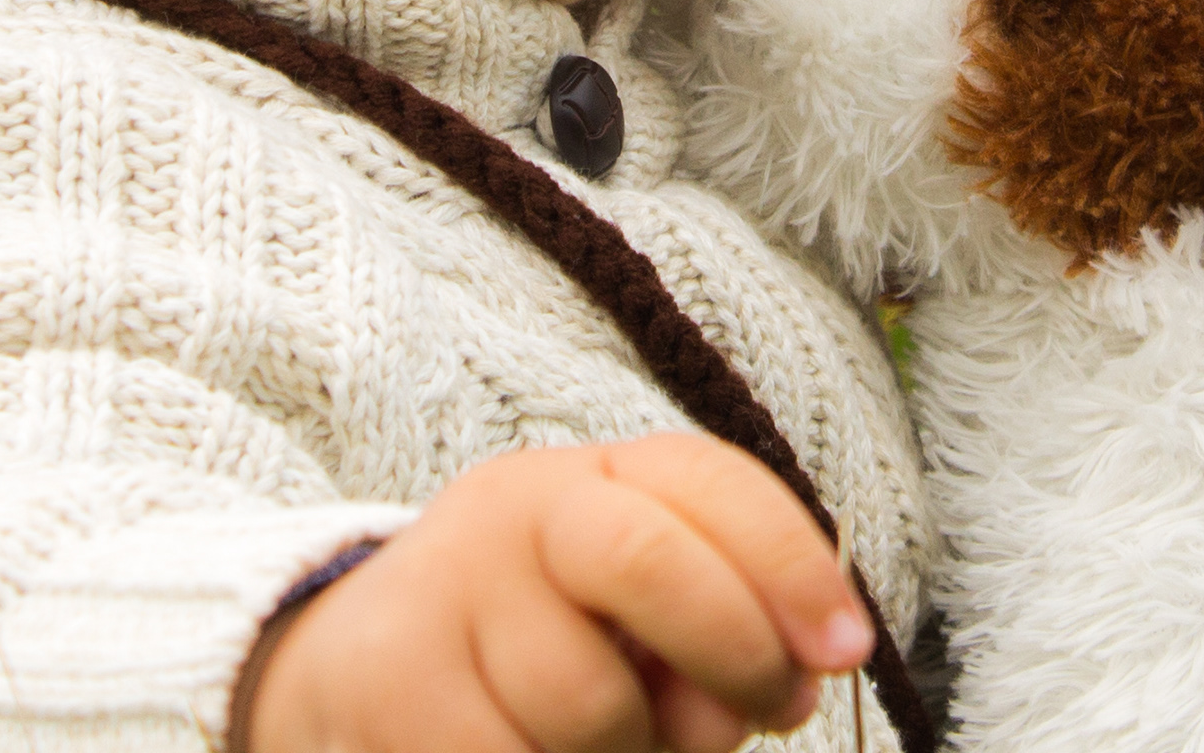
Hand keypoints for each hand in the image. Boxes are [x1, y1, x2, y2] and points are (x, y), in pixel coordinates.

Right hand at [240, 435, 873, 752]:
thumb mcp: (637, 624)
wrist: (359, 671)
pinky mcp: (390, 685)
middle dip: (734, 650)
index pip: (709, 483)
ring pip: (590, 703)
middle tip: (767, 714)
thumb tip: (796, 682)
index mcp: (596, 477)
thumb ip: (722, 634)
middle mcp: (516, 511)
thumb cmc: (543, 652)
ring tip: (609, 748)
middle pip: (646, 558)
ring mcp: (444, 592)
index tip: (845, 648)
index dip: (793, 562)